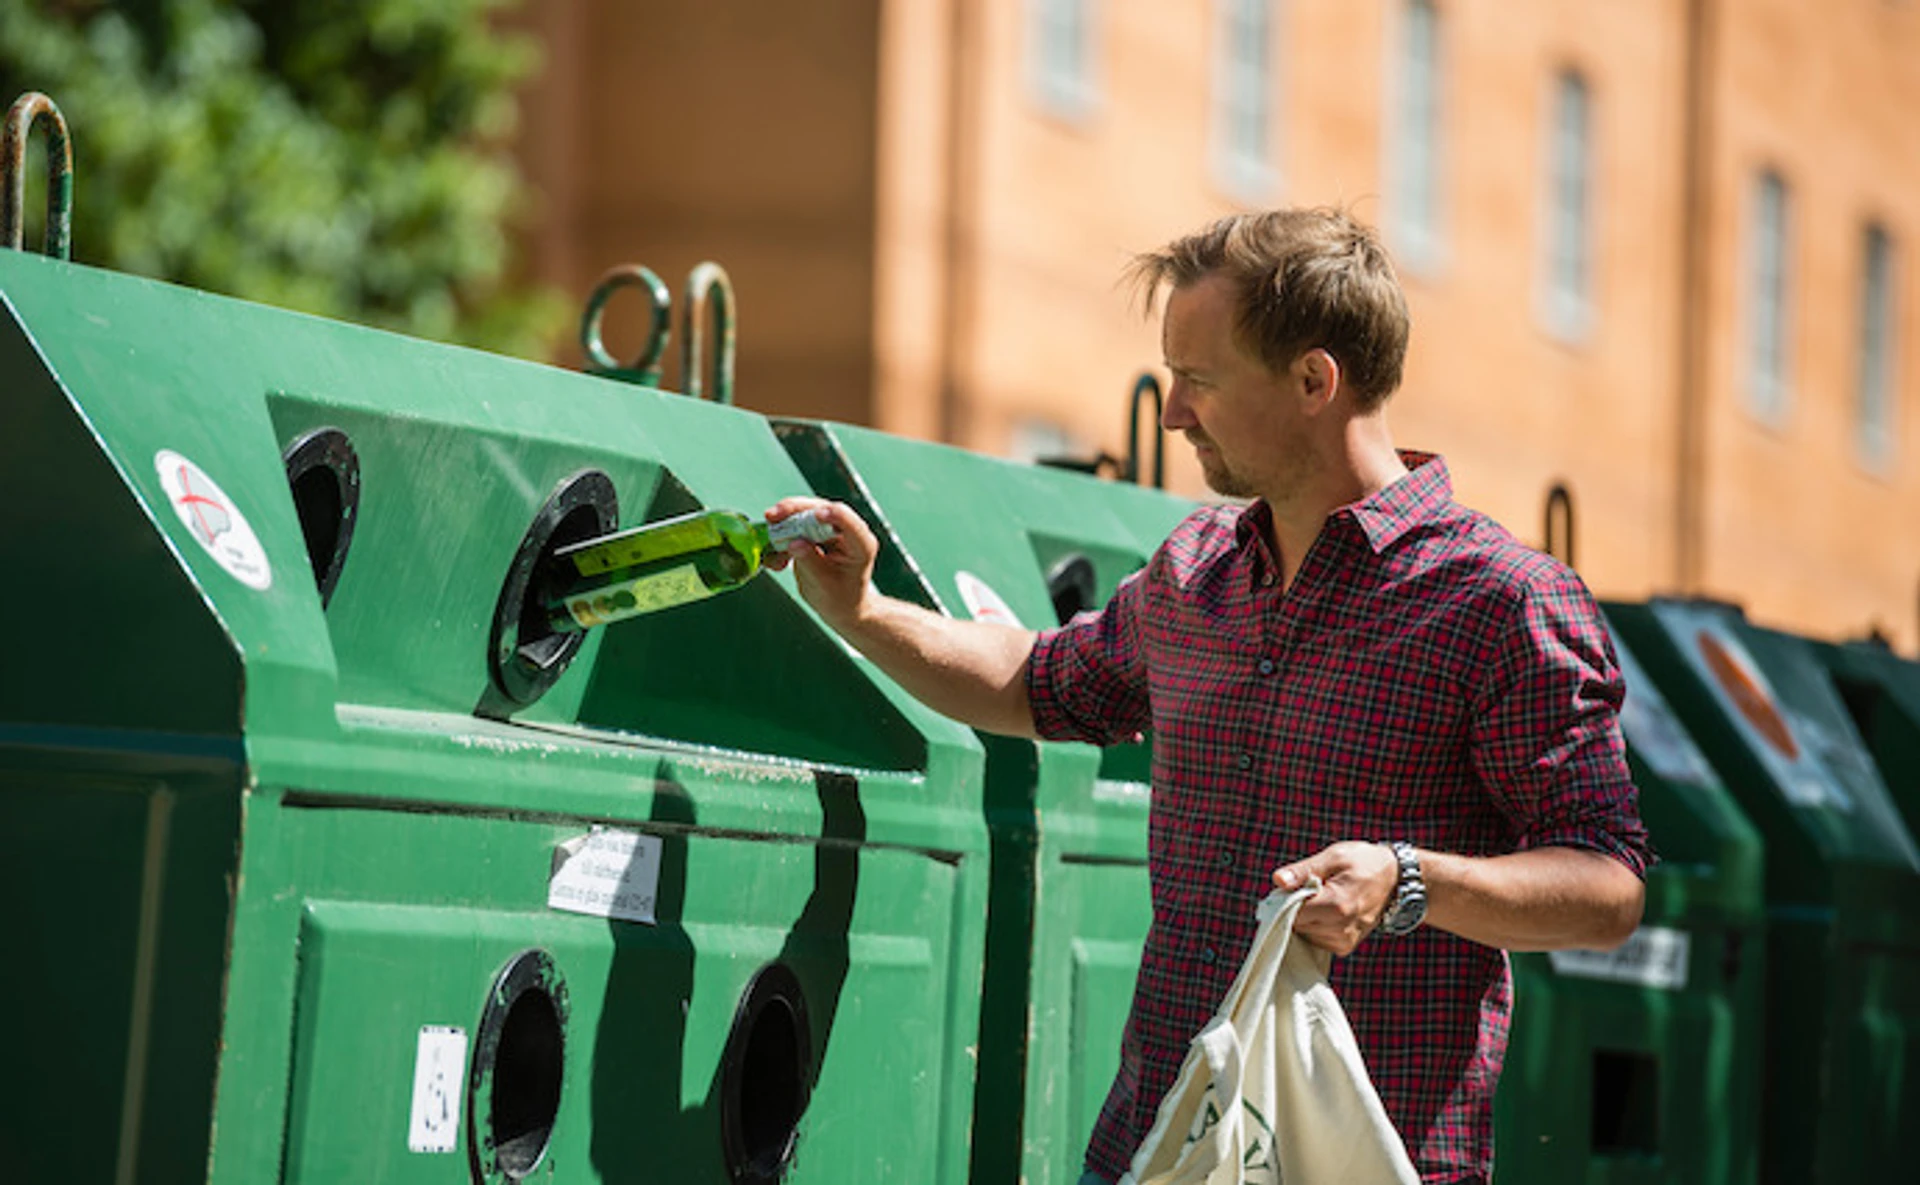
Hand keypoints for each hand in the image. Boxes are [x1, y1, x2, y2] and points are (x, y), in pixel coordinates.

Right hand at [764, 497, 878, 627]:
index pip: (849, 522)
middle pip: (821, 509)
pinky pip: (795, 526)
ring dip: (783, 524)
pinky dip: (781, 537)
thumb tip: (794, 543)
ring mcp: (829, 530)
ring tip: (771, 544)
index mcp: (861, 545)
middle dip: (794, 510)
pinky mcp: (814, 532)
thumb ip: (810, 562)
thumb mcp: (824, 586)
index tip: (817, 514)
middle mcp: (847, 531)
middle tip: (772, 516)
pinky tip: (776, 559)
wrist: (841, 607)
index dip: (833, 514)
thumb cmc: (840, 599)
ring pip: (804, 514)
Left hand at [1272, 841, 1399, 955]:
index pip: (1292, 913)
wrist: (1396, 881)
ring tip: (1320, 897)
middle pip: (1295, 925)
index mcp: (1337, 906)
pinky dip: (1313, 925)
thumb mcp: (1334, 856)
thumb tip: (1278, 880)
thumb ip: (1304, 871)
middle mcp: (1340, 929)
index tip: (1289, 886)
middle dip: (1292, 907)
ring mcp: (1343, 942)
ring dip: (1303, 917)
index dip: (1282, 899)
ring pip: (1302, 933)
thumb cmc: (1363, 863)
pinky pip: (1314, 938)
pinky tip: (1325, 910)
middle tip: (1306, 887)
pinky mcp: (1344, 947)